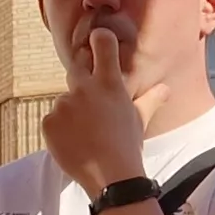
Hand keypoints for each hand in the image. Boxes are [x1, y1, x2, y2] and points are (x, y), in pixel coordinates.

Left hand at [38, 7, 150, 196]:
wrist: (110, 176)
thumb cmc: (128, 146)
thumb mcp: (140, 119)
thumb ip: (151, 99)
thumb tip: (165, 88)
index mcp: (109, 84)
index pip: (103, 44)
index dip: (99, 38)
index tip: (98, 38)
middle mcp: (84, 89)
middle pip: (76, 68)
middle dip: (82, 78)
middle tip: (91, 101)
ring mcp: (64, 105)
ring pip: (65, 101)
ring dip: (71, 112)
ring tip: (85, 134)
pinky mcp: (49, 122)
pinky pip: (52, 120)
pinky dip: (59, 130)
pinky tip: (73, 143)